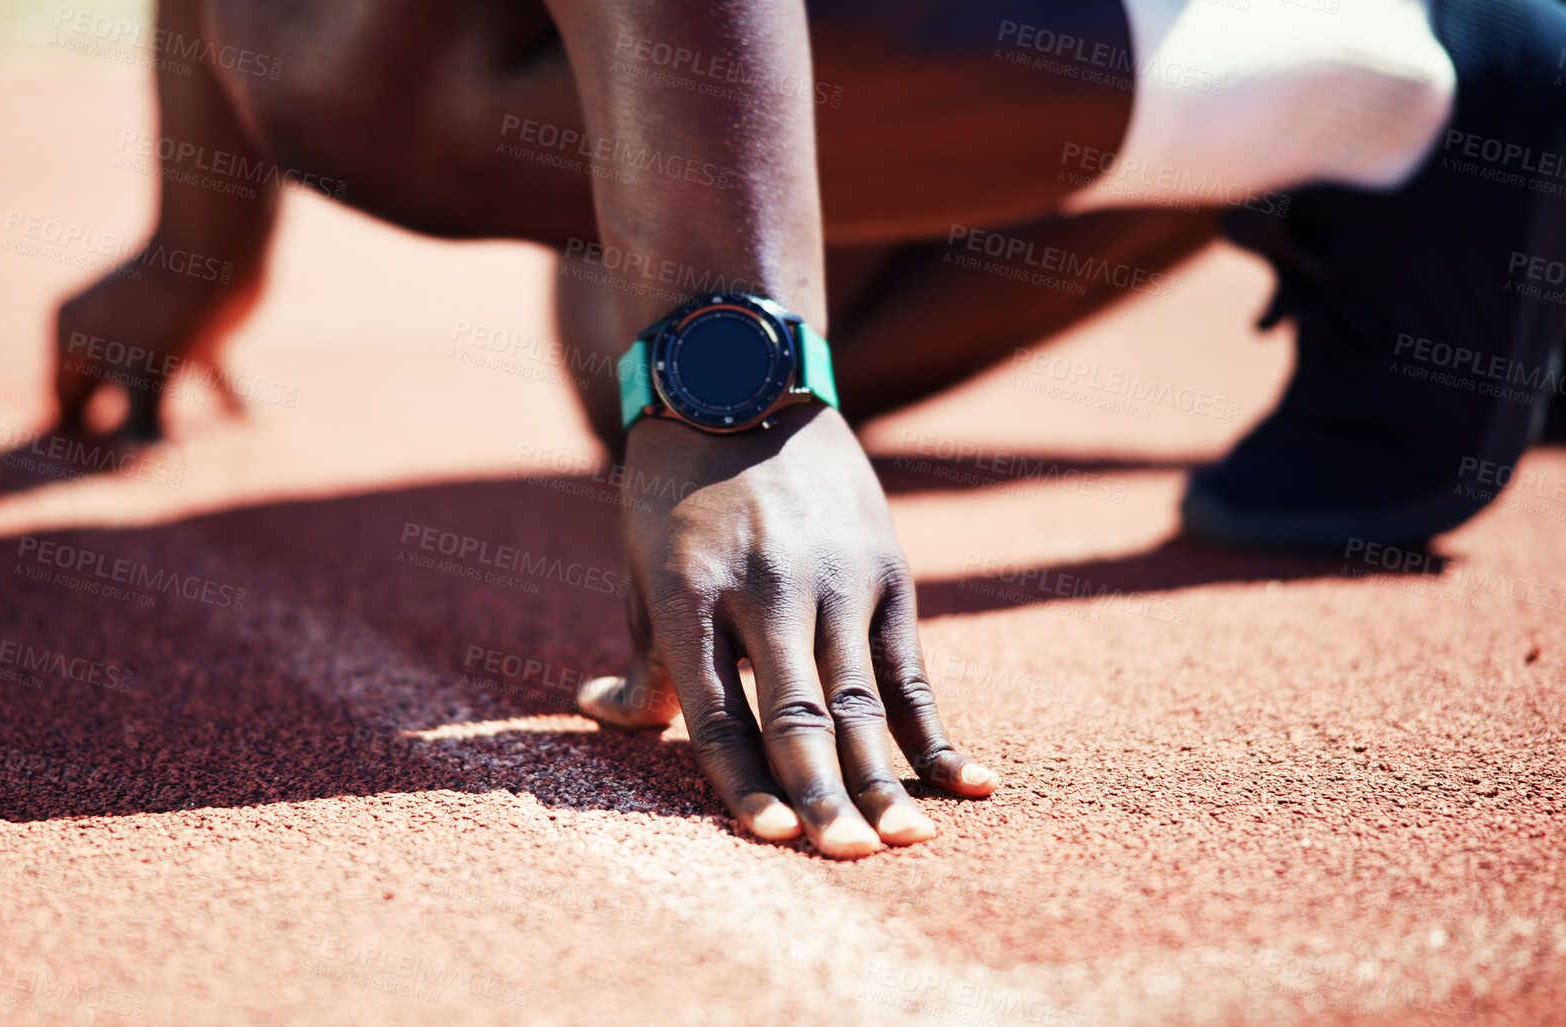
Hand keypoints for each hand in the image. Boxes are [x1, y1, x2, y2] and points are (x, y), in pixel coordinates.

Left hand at [577, 403, 999, 857]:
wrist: (743, 378)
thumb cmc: (675, 491)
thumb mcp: (641, 566)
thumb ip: (644, 655)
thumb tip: (602, 716)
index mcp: (691, 594)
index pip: (718, 709)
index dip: (743, 779)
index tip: (769, 838)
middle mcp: (766, 587)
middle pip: (796, 712)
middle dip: (821, 794)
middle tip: (846, 858)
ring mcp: (834, 576)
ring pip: (861, 697)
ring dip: (884, 776)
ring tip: (905, 840)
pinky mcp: (887, 568)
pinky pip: (911, 665)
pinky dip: (936, 728)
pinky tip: (964, 781)